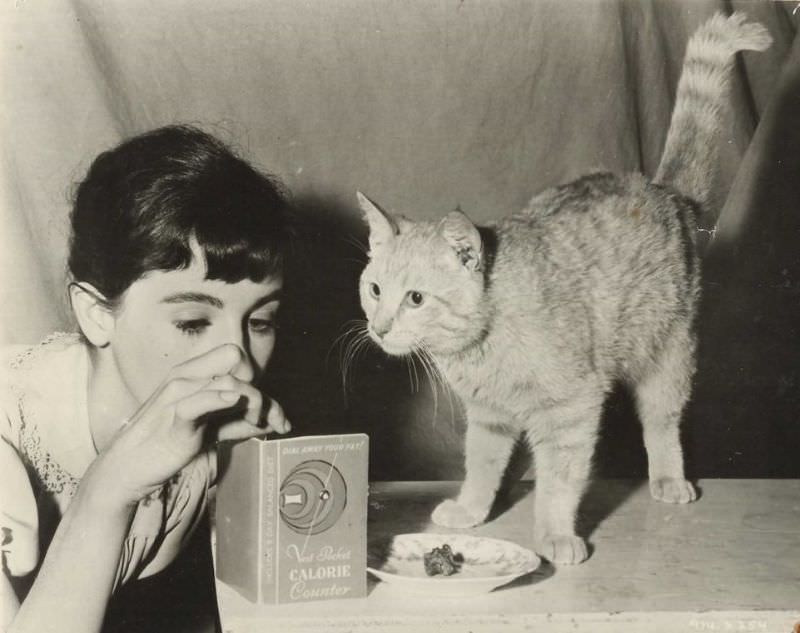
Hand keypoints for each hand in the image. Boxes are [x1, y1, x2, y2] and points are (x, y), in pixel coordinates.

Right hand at [85, 344, 290, 507]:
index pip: (236, 358)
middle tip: (270, 421)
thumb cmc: (166, 445)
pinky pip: (202, 400)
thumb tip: (270, 423)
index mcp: (194, 374)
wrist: (129, 468)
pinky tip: (234, 403)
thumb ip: (236, 422)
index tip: (270, 414)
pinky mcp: (175, 416)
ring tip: (259, 425)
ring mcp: (180, 394)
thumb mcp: (207, 429)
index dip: (258, 381)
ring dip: (255, 402)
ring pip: (230, 382)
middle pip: (238, 362)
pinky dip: (221, 399)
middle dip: (260, 390)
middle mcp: (188, 377)